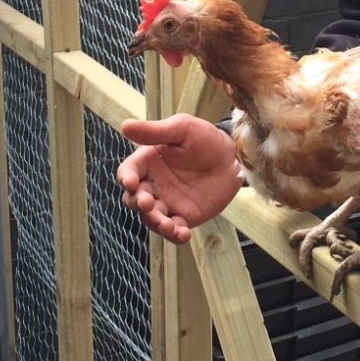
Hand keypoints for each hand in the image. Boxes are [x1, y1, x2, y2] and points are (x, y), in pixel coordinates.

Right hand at [117, 115, 241, 243]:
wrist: (233, 158)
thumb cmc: (205, 139)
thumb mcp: (181, 129)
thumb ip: (155, 131)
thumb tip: (125, 125)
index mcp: (148, 162)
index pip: (128, 171)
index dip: (126, 177)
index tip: (130, 182)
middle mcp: (154, 185)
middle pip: (134, 198)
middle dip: (138, 202)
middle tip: (148, 203)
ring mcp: (167, 202)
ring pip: (151, 218)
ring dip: (155, 223)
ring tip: (167, 224)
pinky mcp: (184, 216)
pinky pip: (174, 230)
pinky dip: (175, 235)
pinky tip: (183, 234)